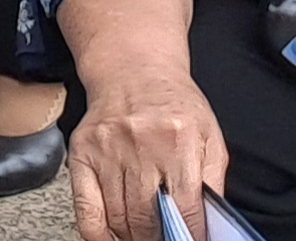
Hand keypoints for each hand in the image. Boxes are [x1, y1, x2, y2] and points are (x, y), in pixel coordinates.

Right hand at [65, 70, 226, 240]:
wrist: (133, 71)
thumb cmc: (173, 106)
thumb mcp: (209, 137)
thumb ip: (213, 182)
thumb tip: (209, 226)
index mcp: (180, 141)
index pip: (186, 211)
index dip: (190, 238)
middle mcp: (141, 145)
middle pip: (148, 220)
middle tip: (165, 239)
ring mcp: (108, 152)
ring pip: (120, 219)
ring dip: (133, 238)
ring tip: (144, 237)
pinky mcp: (83, 155)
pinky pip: (87, 210)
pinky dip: (98, 235)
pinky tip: (111, 238)